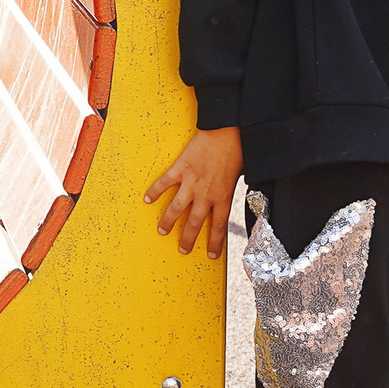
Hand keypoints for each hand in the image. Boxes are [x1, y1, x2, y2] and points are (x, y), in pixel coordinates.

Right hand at [144, 126, 242, 259]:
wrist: (227, 132)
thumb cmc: (237, 151)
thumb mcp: (240, 177)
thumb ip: (230, 190)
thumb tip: (226, 198)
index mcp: (223, 197)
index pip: (218, 227)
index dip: (214, 243)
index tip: (211, 255)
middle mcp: (206, 194)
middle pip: (194, 223)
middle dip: (187, 239)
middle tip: (182, 249)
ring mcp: (191, 182)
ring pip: (176, 208)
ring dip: (168, 221)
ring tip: (161, 230)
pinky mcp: (181, 169)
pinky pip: (165, 183)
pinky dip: (155, 191)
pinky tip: (147, 199)